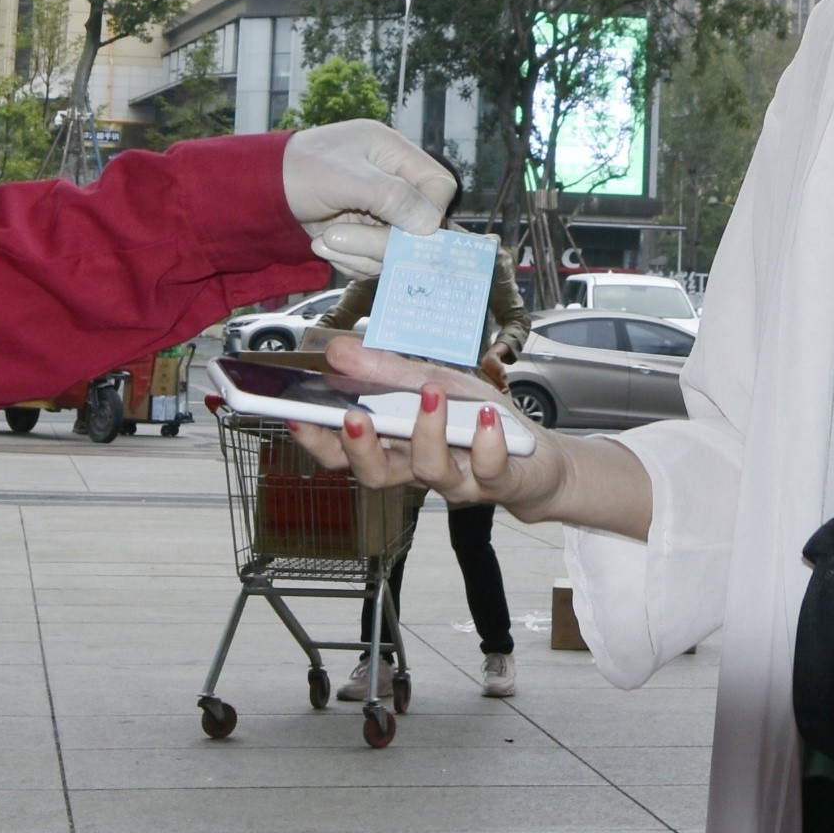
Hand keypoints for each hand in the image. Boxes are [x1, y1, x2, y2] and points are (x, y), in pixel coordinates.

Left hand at [281, 120, 456, 277]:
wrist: (254, 192)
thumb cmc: (296, 171)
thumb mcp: (345, 178)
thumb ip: (392, 196)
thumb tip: (430, 224)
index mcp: (393, 152)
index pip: (439, 186)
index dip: (428, 211)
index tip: (404, 229)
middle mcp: (390, 181)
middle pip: (417, 226)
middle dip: (379, 241)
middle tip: (339, 238)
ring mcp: (376, 211)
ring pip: (395, 249)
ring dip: (359, 253)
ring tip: (324, 241)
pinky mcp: (361, 235)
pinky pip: (373, 260)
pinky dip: (349, 261)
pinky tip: (323, 245)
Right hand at [290, 331, 574, 517]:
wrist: (539, 459)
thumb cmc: (480, 422)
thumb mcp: (434, 382)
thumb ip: (386, 370)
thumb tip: (335, 350)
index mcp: (398, 447)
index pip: (345, 453)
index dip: (318, 440)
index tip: (294, 415)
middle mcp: (421, 471)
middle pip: (377, 475)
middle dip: (361, 449)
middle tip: (354, 418)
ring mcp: (459, 481)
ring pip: (430, 472)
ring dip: (427, 432)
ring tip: (431, 394)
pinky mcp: (499, 483)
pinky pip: (488, 469)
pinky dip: (486, 442)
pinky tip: (486, 417)